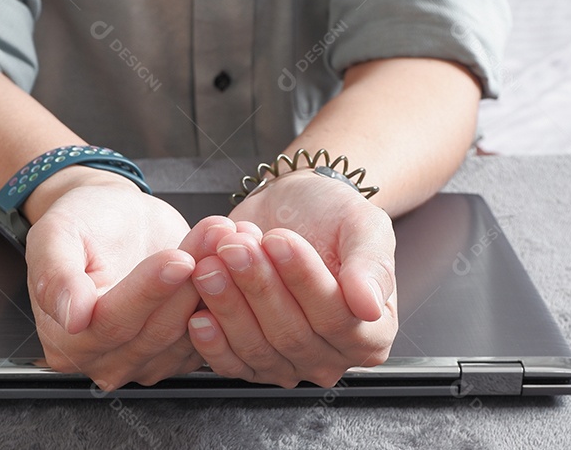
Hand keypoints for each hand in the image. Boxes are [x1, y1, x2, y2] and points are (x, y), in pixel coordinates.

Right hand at [25, 169, 204, 390]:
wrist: (114, 216)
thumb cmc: (82, 220)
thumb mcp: (54, 235)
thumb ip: (57, 277)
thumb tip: (73, 318)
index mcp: (65, 340)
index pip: (112, 323)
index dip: (148, 291)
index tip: (178, 259)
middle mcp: (103, 360)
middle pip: (155, 331)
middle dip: (187, 281)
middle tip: (213, 236)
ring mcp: (145, 361)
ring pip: (187, 331)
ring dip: (211, 282)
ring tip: (221, 236)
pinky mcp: (179, 350)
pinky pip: (209, 332)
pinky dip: (224, 293)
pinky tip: (228, 256)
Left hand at [186, 169, 397, 387]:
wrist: (292, 207)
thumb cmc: (332, 215)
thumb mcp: (364, 225)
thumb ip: (371, 265)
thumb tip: (369, 305)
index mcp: (371, 332)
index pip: (337, 318)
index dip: (304, 280)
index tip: (278, 240)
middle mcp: (330, 355)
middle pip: (292, 335)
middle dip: (259, 287)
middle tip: (235, 247)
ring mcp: (289, 363)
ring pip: (258, 349)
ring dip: (230, 306)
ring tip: (212, 264)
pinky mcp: (250, 358)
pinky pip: (231, 364)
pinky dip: (212, 343)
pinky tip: (199, 315)